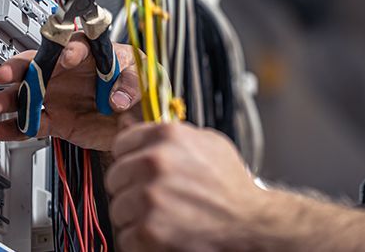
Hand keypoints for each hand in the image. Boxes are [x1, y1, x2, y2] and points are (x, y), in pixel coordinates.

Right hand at [0, 34, 142, 150]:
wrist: (139, 120)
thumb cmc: (140, 88)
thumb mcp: (145, 78)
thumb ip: (131, 84)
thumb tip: (118, 97)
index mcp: (92, 54)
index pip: (76, 45)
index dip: (69, 49)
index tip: (67, 57)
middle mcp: (69, 72)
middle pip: (39, 64)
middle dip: (20, 68)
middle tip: (6, 73)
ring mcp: (60, 96)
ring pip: (28, 94)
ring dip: (9, 99)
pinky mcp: (58, 120)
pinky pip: (33, 123)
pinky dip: (15, 128)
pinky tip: (1, 129)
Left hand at [105, 121, 265, 251]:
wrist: (249, 223)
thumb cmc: (230, 185)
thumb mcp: (208, 143)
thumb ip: (173, 134)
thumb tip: (134, 124)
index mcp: (167, 135)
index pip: (122, 143)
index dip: (130, 158)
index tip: (137, 168)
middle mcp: (155, 162)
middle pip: (115, 176)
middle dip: (131, 188)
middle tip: (154, 197)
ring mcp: (149, 196)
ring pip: (117, 208)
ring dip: (134, 215)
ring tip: (163, 216)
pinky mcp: (147, 230)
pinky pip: (124, 236)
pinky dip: (140, 240)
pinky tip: (164, 232)